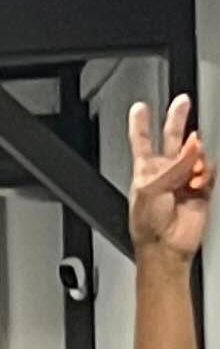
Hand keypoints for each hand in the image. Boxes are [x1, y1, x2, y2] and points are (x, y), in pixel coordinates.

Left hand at [128, 94, 212, 262]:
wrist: (166, 246)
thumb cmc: (148, 224)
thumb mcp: (152, 188)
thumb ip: (175, 164)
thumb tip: (194, 145)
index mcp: (145, 169)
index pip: (141, 140)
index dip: (140, 123)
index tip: (139, 107)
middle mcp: (165, 171)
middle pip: (172, 137)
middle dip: (178, 118)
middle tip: (182, 101)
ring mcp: (184, 179)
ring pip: (196, 154)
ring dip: (196, 158)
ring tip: (191, 173)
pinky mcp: (201, 189)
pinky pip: (209, 171)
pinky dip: (206, 173)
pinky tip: (198, 182)